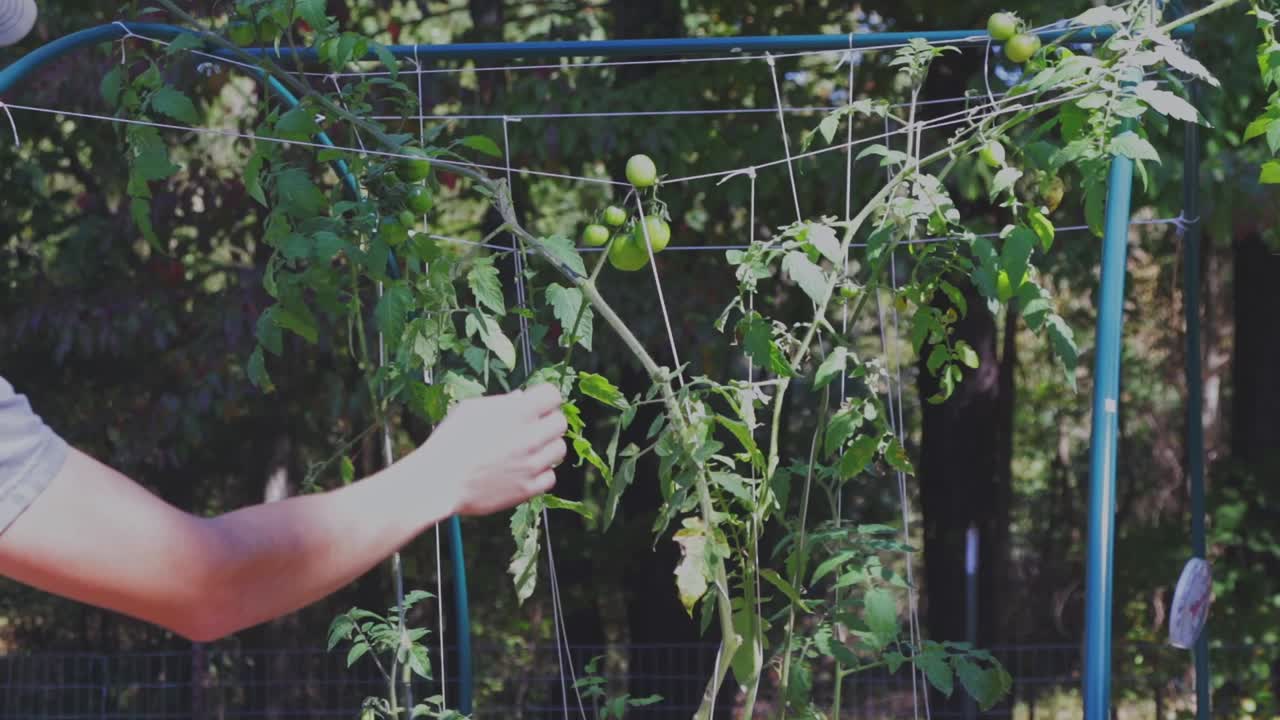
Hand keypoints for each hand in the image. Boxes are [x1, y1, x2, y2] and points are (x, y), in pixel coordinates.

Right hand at [415, 384, 567, 516]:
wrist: (439, 481)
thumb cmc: (449, 442)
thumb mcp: (471, 409)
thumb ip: (502, 402)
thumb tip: (522, 398)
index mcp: (518, 412)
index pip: (553, 395)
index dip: (545, 398)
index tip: (538, 404)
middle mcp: (530, 437)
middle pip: (561, 423)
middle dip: (549, 421)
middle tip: (533, 427)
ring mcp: (531, 465)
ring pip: (560, 450)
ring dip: (547, 447)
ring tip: (527, 450)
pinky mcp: (527, 489)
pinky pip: (551, 477)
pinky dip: (541, 473)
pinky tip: (525, 470)